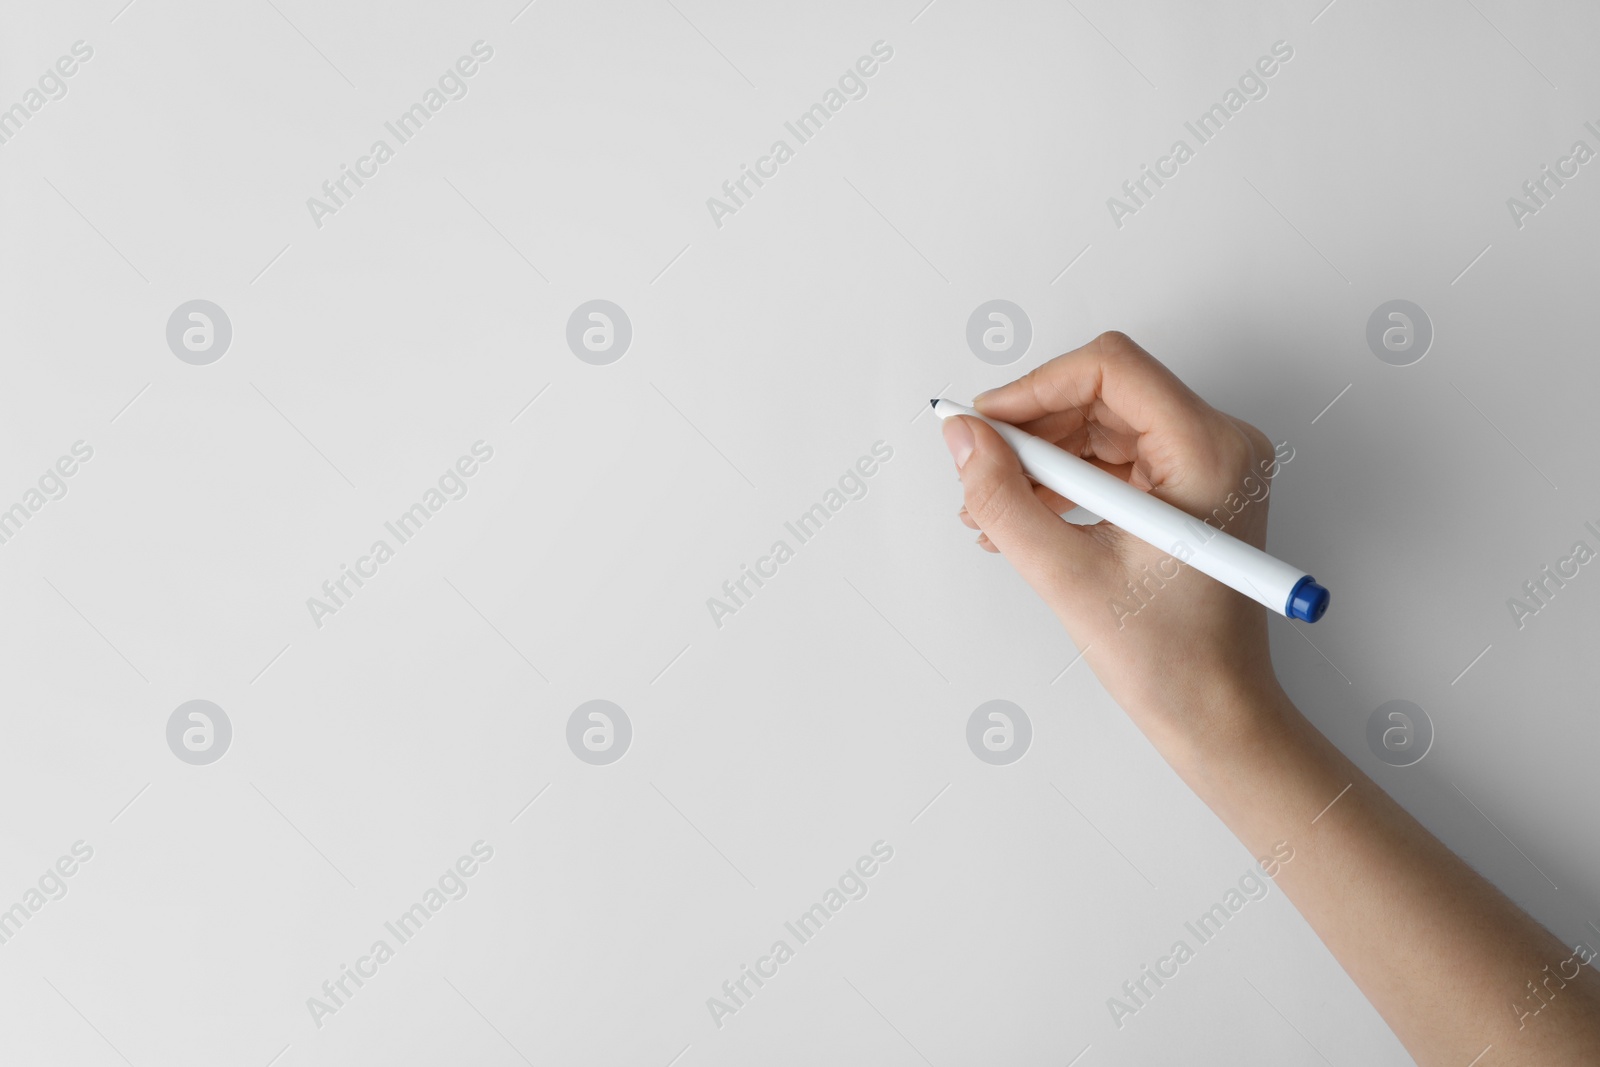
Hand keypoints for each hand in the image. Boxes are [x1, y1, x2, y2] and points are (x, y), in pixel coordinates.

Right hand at [945, 331, 1287, 749]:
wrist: (1216, 714)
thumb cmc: (1171, 660)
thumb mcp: (1067, 576)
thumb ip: (1004, 501)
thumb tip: (963, 438)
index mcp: (1210, 452)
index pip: (1110, 368)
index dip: (1034, 388)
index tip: (983, 424)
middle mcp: (1219, 445)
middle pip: (1103, 394)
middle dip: (1032, 430)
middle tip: (976, 470)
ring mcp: (1207, 466)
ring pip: (1101, 425)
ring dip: (1041, 459)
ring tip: (990, 508)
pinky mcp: (1188, 489)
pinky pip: (1113, 459)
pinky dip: (1064, 481)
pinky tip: (1023, 518)